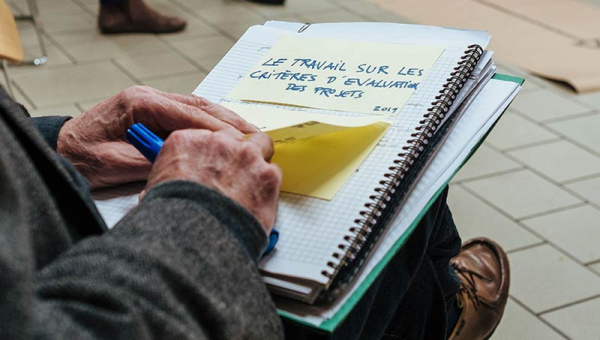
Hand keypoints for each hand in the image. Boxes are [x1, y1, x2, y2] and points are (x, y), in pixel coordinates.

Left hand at [57, 86, 256, 188]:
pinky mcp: (155, 112)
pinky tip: (228, 136)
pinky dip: (211, 125)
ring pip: (198, 108)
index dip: (218, 129)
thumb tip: (192, 164)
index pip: (189, 114)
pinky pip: (190, 115)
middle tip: (256, 136)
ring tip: (251, 134)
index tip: (242, 143)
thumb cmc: (82, 158)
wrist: (61, 150)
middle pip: (199, 105)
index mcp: (140, 103)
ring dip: (225, 121)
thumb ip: (154, 161)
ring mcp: (153, 101)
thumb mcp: (117, 165)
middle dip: (230, 121)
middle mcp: (149, 96)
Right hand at [146, 129, 281, 231]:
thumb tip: (167, 187)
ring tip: (253, 180)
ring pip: (260, 144)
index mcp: (186, 142)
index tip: (210, 163)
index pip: (203, 137)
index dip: (209, 153)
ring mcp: (245, 156)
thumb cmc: (174, 219)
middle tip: (233, 174)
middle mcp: (217, 143)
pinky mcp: (267, 175)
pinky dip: (269, 185)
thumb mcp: (155, 192)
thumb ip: (168, 179)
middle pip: (232, 138)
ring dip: (257, 160)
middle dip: (233, 154)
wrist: (197, 238)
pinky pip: (274, 172)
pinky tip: (261, 199)